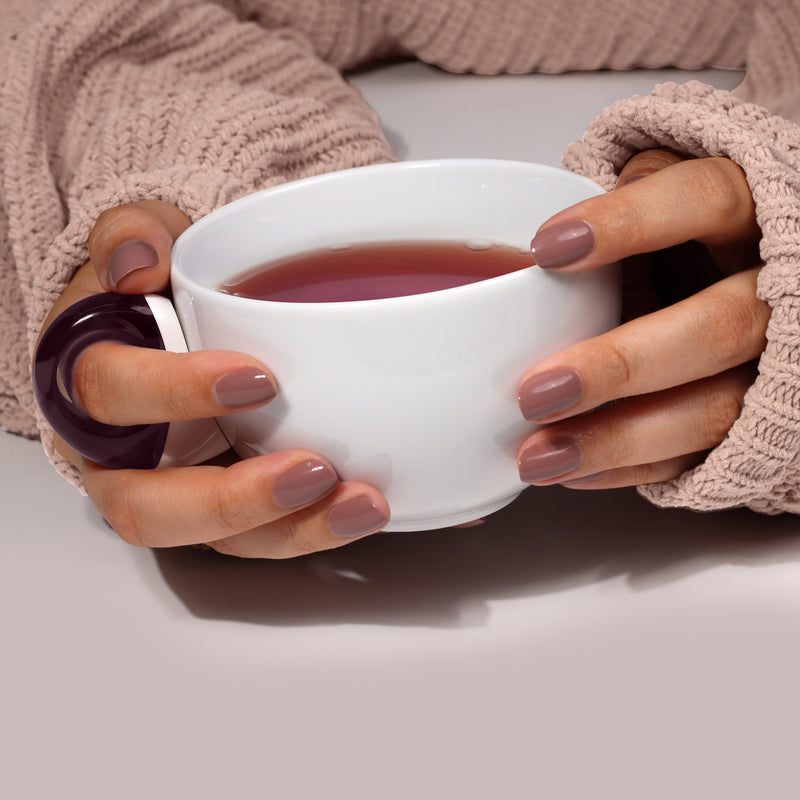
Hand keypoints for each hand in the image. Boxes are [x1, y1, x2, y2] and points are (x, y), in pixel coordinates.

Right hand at [39, 201, 389, 556]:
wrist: (163, 330)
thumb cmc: (151, 294)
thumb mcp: (139, 243)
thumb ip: (132, 235)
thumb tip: (139, 261)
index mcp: (91, 385)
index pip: (112, 393)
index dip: (177, 391)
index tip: (259, 379)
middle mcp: (120, 455)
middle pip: (148, 506)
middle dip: (232, 500)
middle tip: (312, 470)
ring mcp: (173, 491)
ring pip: (212, 539)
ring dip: (290, 530)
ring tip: (361, 503)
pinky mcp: (224, 508)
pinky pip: (258, 537)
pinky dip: (311, 528)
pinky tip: (362, 506)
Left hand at [516, 150, 768, 488]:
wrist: (772, 280)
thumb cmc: (705, 232)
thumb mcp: (678, 189)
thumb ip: (631, 194)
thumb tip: (543, 238)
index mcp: (757, 213)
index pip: (707, 201)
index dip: (631, 223)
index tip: (546, 248)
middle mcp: (779, 292)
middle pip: (717, 329)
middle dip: (621, 365)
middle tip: (536, 390)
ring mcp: (777, 368)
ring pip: (713, 410)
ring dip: (617, 439)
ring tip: (539, 454)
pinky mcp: (759, 425)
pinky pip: (701, 457)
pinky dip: (632, 468)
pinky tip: (571, 473)